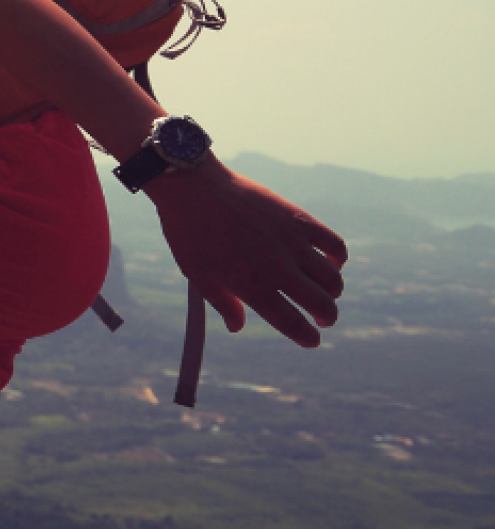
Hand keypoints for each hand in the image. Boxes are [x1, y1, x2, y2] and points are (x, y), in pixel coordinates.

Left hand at [149, 158, 348, 346]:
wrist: (194, 188)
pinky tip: (331, 262)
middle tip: (323, 318)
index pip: (291, 323)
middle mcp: (278, 269)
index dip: (307, 337)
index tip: (312, 341)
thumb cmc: (190, 233)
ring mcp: (293, 243)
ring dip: (333, 291)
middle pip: (321, 304)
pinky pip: (335, 244)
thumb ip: (223, 303)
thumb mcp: (198, 274)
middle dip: (327, 317)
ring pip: (332, 278)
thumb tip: (238, 328)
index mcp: (252, 287)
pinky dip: (339, 258)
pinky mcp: (300, 220)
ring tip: (325, 293)